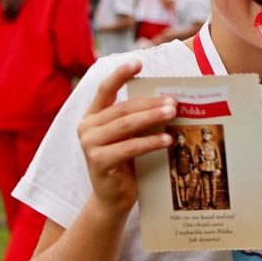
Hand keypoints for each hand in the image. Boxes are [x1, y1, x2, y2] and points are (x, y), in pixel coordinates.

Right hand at [77, 61, 175, 214]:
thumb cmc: (127, 164)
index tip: (138, 62)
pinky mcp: (99, 162)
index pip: (105, 90)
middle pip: (122, 108)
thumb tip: (170, 100)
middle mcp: (86, 127)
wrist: (113, 198)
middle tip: (174, 100)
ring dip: (152, 117)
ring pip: (125, 125)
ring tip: (173, 112)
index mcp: (93, 117)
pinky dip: (150, 142)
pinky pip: (128, 147)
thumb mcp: (130, 137)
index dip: (120, 74)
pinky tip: (168, 140)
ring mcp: (90, 145)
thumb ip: (139, 119)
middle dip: (150, 102)